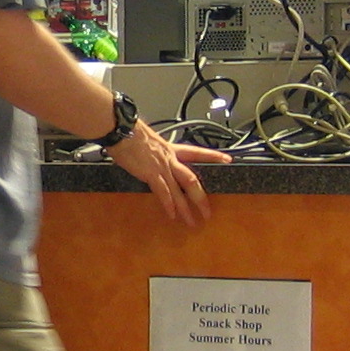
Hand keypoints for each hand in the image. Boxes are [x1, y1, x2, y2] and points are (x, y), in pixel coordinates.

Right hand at [108, 122, 229, 226]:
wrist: (122, 129)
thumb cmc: (129, 133)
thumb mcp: (148, 140)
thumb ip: (154, 151)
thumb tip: (151, 157)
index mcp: (170, 149)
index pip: (197, 152)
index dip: (213, 156)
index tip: (228, 159)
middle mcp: (170, 159)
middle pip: (192, 180)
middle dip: (201, 198)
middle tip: (208, 213)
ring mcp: (162, 167)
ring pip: (180, 189)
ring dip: (186, 208)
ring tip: (192, 221)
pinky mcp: (150, 173)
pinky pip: (163, 192)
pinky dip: (168, 204)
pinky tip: (172, 215)